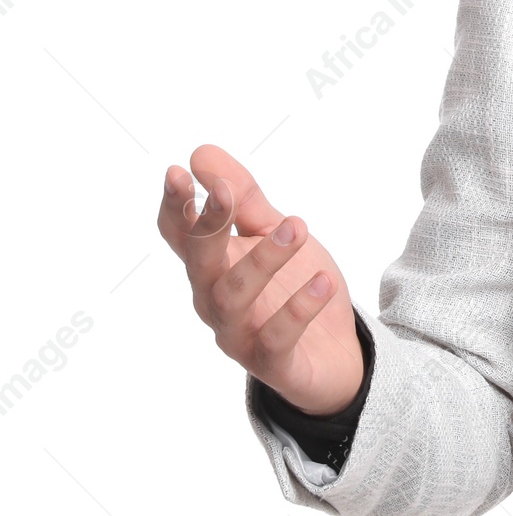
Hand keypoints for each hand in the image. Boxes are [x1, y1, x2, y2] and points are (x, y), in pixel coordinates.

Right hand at [157, 144, 362, 414]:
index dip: (176, 206)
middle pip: (199, 263)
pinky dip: (299, 308)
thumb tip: (202, 152)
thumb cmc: (293, 287)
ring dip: (263, 260)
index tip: (179, 170)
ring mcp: (240, 334)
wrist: (334, 352)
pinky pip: (278, 338)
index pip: (181, 235)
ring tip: (297, 227)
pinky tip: (322, 281)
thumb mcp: (274, 233)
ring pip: (233, 299)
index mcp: (213, 266)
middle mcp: (215, 300)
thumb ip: (245, 199)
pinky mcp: (273, 362)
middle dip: (208, 226)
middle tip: (224, 191)